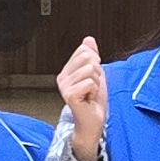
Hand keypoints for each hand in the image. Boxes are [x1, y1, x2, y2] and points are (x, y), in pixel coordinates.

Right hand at [55, 36, 107, 160]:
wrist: (93, 121)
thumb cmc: (94, 101)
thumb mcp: (96, 73)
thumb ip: (92, 55)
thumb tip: (88, 39)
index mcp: (67, 70)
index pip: (84, 50)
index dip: (95, 62)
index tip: (92, 78)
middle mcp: (62, 77)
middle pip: (88, 58)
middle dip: (96, 72)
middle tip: (92, 87)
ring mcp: (64, 86)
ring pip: (90, 69)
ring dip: (96, 83)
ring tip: (90, 93)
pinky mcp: (69, 95)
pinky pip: (89, 82)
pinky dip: (94, 90)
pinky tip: (89, 99)